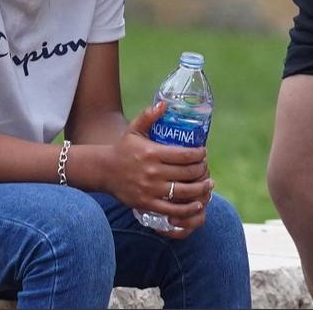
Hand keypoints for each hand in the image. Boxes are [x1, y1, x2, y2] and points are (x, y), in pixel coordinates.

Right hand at [107, 102, 213, 237]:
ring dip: (201, 189)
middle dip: (202, 170)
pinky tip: (197, 203)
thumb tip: (165, 103)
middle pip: (187, 173)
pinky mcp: (147, 203)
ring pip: (184, 192)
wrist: (104, 170)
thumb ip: (148, 116)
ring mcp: (150, 189)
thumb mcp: (134, 129)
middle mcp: (152, 171)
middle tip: (206, 167)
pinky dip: (188, 208)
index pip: (184, 154)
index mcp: (152, 152)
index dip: (199, 154)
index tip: (203, 152)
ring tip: (208, 184)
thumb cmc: (123, 149)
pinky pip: (173, 210)